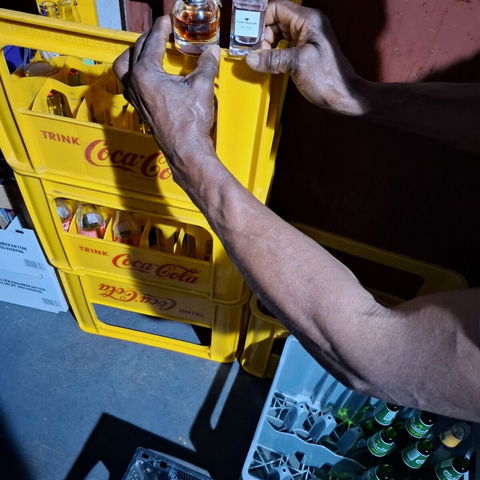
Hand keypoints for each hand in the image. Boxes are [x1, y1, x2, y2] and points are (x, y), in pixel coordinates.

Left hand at [113, 15, 219, 159]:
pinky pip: (130, 85)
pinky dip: (136, 74)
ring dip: (134, 56)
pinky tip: (149, 76)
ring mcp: (135, 99)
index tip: (167, 21)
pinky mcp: (140, 110)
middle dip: (146, 39)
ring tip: (146, 51)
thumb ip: (205, 65)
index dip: (161, 28)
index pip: (151, 42)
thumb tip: (211, 53)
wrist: (185, 149)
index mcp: (146, 74)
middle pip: (134, 52)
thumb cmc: (188, 123)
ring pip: (124, 69)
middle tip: (159, 34)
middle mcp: (135, 84)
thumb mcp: (201, 86)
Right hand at [246, 0, 367, 114]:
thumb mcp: (297, 64)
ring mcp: (306, 38)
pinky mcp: (304, 50)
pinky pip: (283, 46)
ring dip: (267, 46)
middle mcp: (308, 25)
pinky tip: (270, 63)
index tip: (249, 37)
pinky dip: (274, 53)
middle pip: (274, 21)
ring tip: (262, 60)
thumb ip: (273, 59)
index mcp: (308, 20)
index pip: (276, 8)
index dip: (260, 21)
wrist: (343, 96)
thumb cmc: (328, 78)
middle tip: (255, 52)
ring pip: (277, 34)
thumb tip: (252, 57)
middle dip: (262, 36)